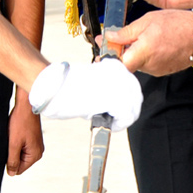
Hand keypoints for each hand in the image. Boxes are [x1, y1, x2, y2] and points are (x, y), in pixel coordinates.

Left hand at [6, 93, 44, 175]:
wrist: (26, 105)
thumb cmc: (21, 122)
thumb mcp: (14, 144)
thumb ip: (12, 161)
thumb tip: (11, 173)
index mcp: (35, 155)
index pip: (19, 170)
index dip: (10, 162)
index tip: (9, 149)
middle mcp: (38, 151)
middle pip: (19, 162)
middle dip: (12, 154)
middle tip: (11, 141)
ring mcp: (36, 145)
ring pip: (19, 153)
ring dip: (14, 147)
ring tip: (14, 136)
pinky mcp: (33, 139)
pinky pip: (21, 146)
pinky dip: (16, 142)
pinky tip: (16, 133)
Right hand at [28, 58, 143, 130]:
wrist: (56, 87)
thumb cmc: (68, 85)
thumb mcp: (93, 81)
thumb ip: (108, 88)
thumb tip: (114, 102)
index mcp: (115, 66)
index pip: (131, 84)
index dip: (127, 99)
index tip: (119, 109)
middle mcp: (120, 74)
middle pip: (136, 96)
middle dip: (128, 110)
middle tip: (118, 119)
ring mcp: (120, 87)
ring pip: (133, 108)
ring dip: (123, 118)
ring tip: (112, 122)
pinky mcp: (116, 101)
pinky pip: (126, 118)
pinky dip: (119, 125)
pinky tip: (110, 126)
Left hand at [109, 9, 192, 75]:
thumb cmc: (178, 24)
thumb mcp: (148, 20)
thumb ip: (126, 32)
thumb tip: (109, 37)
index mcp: (143, 52)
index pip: (118, 64)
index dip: (108, 58)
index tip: (102, 50)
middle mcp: (150, 66)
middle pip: (127, 64)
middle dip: (120, 51)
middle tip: (117, 38)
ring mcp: (158, 70)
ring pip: (138, 63)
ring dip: (134, 53)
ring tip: (140, 37)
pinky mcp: (164, 71)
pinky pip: (149, 64)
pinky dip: (146, 55)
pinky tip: (151, 43)